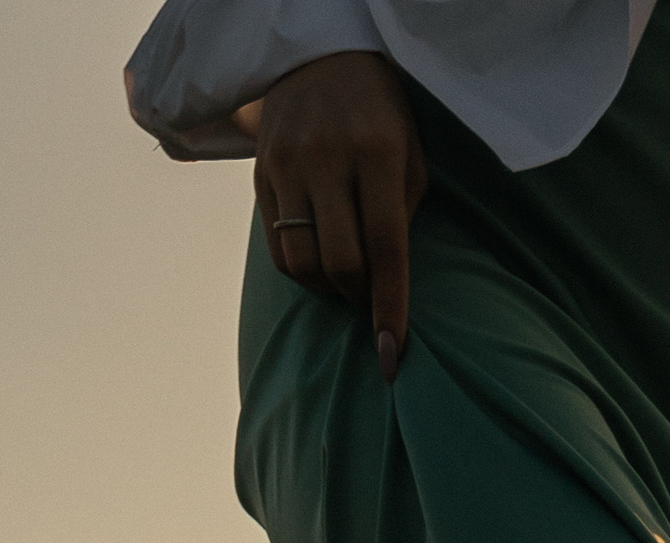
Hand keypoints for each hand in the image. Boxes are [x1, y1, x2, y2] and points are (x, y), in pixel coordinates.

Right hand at [251, 52, 426, 379]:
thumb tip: (389, 289)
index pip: (385, 247)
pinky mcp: (260, 174)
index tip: (392, 353)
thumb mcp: (408, 157)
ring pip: (302, 262)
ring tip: (343, 279)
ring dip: (327, 289)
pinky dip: (302, 273)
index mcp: (375, 152)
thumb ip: (401, 217)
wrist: (317, 62)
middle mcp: (326, 158)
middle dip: (358, 296)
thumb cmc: (379, 119)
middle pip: (339, 262)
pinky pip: (278, 249)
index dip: (389, 306)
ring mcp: (287, 165)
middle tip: (368, 297)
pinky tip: (319, 262)